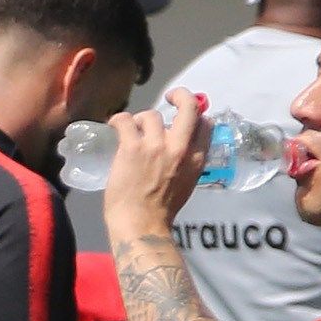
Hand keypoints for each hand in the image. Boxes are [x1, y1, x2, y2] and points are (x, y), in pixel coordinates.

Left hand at [96, 89, 210, 243]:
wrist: (140, 225)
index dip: (196, 115)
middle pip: (189, 107)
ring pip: (151, 115)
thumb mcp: (186, 185)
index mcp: (196, 159)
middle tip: (171, 96)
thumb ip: (186, 164)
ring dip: (142, 120)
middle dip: (181, 95)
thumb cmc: (160, 211)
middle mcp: (180, 148)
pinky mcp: (132, 148)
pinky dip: (119, 120)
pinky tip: (115, 125)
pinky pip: (126, 120)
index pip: (206, 124)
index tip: (184, 116)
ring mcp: (156, 146)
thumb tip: (177, 150)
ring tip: (134, 131)